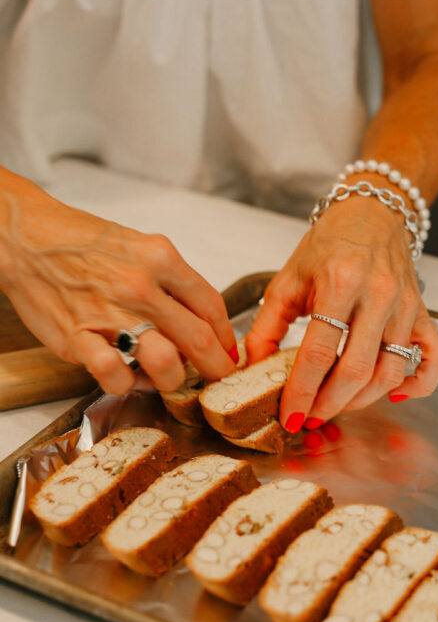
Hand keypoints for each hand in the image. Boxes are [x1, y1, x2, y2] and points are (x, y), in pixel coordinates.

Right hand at [0, 184, 236, 393]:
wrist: (27, 238)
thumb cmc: (84, 243)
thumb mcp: (141, 246)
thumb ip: (171, 281)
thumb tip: (201, 318)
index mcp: (161, 258)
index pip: (211, 306)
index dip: (225, 338)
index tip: (227, 353)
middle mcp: (140, 286)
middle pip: (198, 339)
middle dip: (214, 368)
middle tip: (215, 379)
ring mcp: (109, 313)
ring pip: (164, 362)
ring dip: (171, 379)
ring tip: (165, 377)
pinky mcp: (78, 337)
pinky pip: (113, 374)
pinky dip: (124, 383)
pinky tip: (122, 375)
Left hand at [245, 193, 437, 431]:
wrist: (372, 214)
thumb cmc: (328, 245)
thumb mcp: (288, 279)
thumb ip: (266, 326)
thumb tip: (251, 368)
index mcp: (339, 282)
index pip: (318, 352)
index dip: (302, 391)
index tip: (290, 415)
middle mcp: (378, 295)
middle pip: (356, 369)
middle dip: (329, 403)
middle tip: (309, 417)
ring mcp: (406, 307)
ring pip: (390, 371)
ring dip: (361, 400)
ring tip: (336, 405)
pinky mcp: (424, 314)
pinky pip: (434, 360)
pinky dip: (418, 385)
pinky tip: (392, 394)